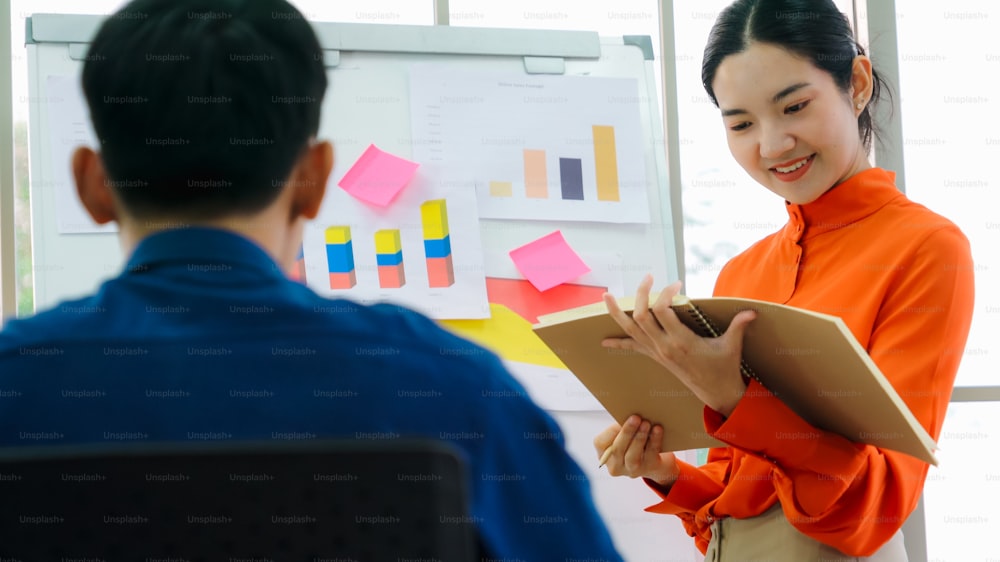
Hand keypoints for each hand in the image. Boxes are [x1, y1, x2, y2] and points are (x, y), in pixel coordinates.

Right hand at [594, 415, 678, 486]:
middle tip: (635, 418)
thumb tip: (629, 413)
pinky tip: (657, 430)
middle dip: (627, 432)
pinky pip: (650, 454)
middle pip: (618, 449)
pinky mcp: (648, 468)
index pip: (601, 443)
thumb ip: (620, 428)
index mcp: (603, 453)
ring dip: (639, 437)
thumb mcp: (622, 436)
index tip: (619, 420)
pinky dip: (654, 441)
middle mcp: (615, 465)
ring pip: (633, 455)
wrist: (652, 460)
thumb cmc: (632, 442)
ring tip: (646, 423)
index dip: (611, 431)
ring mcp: (631, 470)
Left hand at [602, 275, 755, 416]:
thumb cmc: (724, 368)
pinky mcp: (655, 357)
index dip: (666, 294)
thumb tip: (752, 311)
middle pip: (641, 316)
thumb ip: (739, 326)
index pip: (663, 311)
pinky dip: (618, 342)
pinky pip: (632, 348)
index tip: (677, 284)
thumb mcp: (732, 346)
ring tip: (605, 296)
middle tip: (648, 277)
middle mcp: (664, 346)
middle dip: (641, 294)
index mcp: (681, 342)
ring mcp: (657, 352)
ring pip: (630, 330)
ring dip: (615, 313)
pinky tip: (604, 340)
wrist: (716, 393)